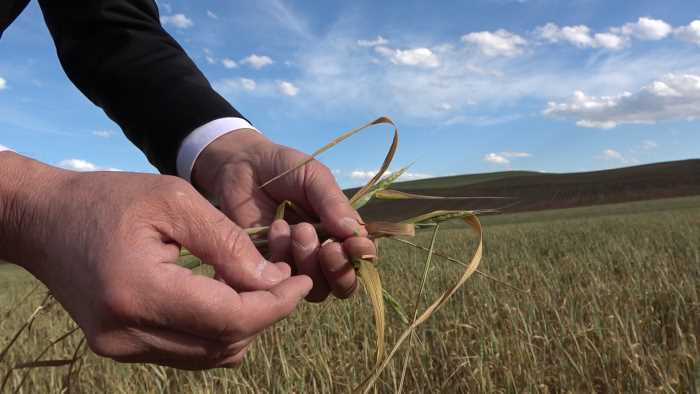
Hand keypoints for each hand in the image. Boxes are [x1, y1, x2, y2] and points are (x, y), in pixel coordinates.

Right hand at [1, 154, 310, 368]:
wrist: (43, 221)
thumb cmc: (108, 198)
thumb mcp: (174, 199)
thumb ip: (227, 242)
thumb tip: (272, 280)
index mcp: (138, 291)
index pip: (230, 319)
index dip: (276, 305)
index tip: (302, 282)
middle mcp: (127, 333)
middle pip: (224, 344)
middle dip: (265, 314)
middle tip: (284, 279)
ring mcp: (120, 347)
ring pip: (210, 355)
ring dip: (244, 326)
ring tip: (257, 286)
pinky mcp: (120, 348)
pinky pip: (187, 352)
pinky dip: (216, 330)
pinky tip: (224, 297)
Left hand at [192, 129, 375, 301]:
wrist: (241, 165)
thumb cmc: (283, 168)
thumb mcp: (314, 177)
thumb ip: (334, 202)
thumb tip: (354, 232)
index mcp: (341, 232)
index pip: (361, 257)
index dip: (361, 256)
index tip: (353, 244)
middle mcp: (322, 255)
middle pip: (343, 285)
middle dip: (338, 269)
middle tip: (327, 247)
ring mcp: (295, 266)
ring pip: (316, 290)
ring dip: (310, 264)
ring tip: (297, 230)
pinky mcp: (266, 271)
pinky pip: (281, 283)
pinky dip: (282, 261)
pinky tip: (275, 230)